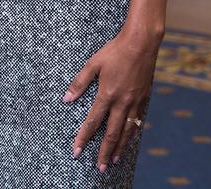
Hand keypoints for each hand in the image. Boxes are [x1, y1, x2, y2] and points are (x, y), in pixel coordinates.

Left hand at [64, 28, 161, 171]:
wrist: (142, 43)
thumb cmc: (115, 50)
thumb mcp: (93, 64)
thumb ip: (79, 82)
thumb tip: (66, 99)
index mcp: (107, 94)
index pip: (92, 122)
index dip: (83, 138)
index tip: (77, 151)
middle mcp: (122, 102)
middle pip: (112, 134)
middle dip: (104, 152)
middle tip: (100, 168)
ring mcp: (136, 102)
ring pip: (127, 131)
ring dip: (120, 148)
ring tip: (115, 160)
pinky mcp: (145, 98)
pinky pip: (138, 120)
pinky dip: (133, 133)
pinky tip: (129, 139)